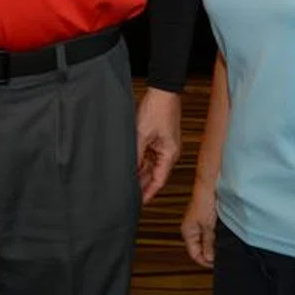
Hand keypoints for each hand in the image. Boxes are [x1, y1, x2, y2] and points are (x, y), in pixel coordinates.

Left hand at [135, 87, 182, 202]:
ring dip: (139, 172)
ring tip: (124, 181)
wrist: (162, 91)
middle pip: (154, 175)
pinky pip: (148, 155)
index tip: (137, 203)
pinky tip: (128, 166)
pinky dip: (139, 161)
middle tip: (126, 193)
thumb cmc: (157, 109)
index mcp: (169, 155)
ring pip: (150, 166)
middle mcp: (168, 153)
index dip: (148, 193)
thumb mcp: (141, 135)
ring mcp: (163, 146)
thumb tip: (128, 171)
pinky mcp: (157, 139)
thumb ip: (135, 155)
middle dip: (141, 184)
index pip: (158, 181)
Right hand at [180, 179, 216, 267]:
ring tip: (222, 246)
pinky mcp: (206, 218)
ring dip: (214, 245)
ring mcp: (199, 223)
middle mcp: (191, 229)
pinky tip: (222, 235)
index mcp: (188, 232)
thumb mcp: (208, 226)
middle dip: (210, 253)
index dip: (205, 261)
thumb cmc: (205, 201)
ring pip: (206, 241)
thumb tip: (209, 257)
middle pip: (200, 248)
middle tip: (221, 256)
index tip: (216, 264)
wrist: (210, 185)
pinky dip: (216, 236)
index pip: (194, 254)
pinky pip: (210, 233)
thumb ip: (208, 243)